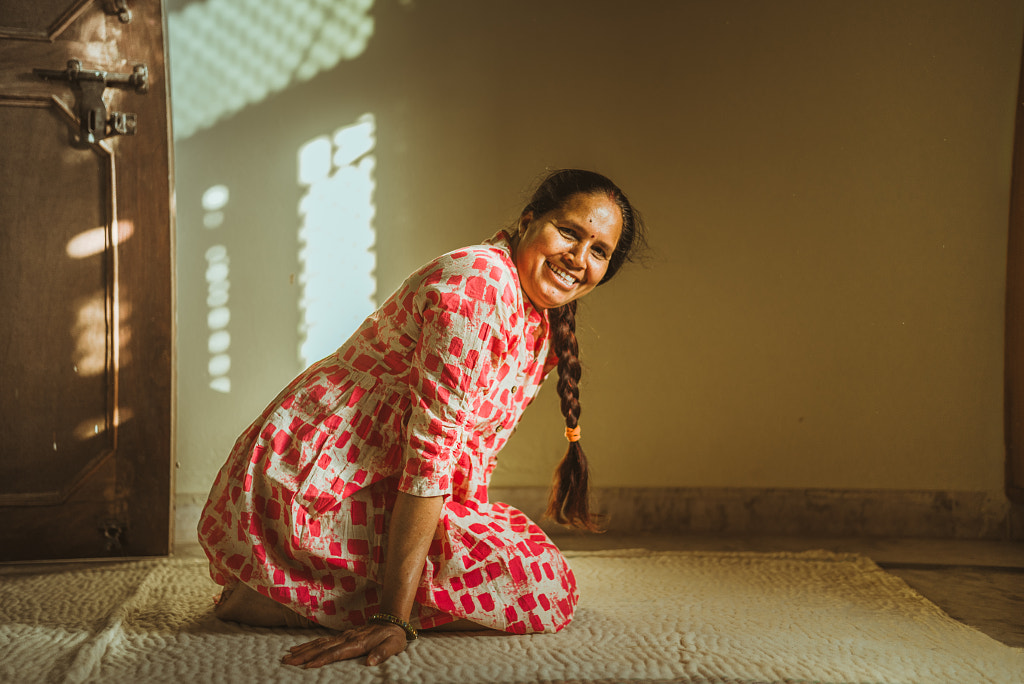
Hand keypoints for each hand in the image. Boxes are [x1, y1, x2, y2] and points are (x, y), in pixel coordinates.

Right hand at [281, 623, 407, 667]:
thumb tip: (371, 662)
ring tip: (287, 657)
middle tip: (287, 662)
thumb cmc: (393, 637)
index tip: (308, 666)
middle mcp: (347, 639)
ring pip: (319, 644)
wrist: (391, 620)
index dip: (323, 659)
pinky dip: (309, 645)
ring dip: (303, 650)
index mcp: (358, 643)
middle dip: (305, 655)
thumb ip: (383, 653)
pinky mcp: (341, 636)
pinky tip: (298, 649)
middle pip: (323, 648)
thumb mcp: (393, 645)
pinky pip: (322, 641)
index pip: (337, 652)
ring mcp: (342, 637)